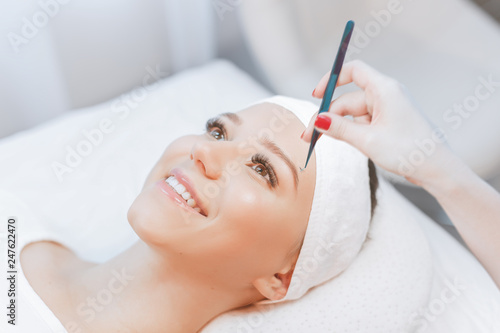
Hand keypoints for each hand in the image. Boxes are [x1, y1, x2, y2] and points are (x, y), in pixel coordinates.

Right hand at [302, 60, 456, 187]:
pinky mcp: (387, 123)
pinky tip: (344, 143)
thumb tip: (318, 120)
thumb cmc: (409, 151)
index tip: (316, 95)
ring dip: (337, 126)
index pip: (353, 70)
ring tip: (320, 142)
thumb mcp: (368, 140)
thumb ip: (340, 128)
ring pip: (353, 113)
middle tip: (310, 135)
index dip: (332, 79)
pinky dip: (350, 131)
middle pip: (348, 98)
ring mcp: (387, 110)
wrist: (436, 169)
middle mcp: (385, 95)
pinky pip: (362, 122)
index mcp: (384, 90)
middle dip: (327, 116)